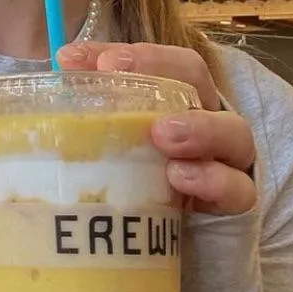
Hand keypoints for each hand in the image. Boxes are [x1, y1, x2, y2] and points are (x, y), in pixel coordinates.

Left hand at [56, 41, 256, 217]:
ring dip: (198, 127)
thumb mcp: (109, 147)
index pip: (160, 60)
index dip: (130, 53)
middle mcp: (205, 119)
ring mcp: (227, 159)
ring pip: (234, 131)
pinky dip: (212, 179)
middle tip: (115, 71)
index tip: (86, 59)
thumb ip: (90, 116)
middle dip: (158, 68)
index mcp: (176, 99)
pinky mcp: (234, 201)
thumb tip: (53, 79)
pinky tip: (180, 178)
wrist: (172, 238)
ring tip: (162, 134)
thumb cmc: (135, 185)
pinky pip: (239, 188)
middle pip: (196, 76)